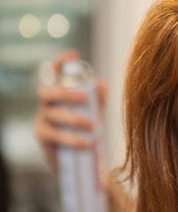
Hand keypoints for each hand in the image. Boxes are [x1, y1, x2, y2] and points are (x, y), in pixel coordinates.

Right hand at [33, 50, 106, 171]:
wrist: (80, 158)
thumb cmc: (87, 129)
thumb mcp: (97, 112)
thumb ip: (100, 98)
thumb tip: (101, 83)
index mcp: (60, 93)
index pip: (54, 73)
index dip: (61, 62)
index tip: (74, 54)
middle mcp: (47, 103)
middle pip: (45, 92)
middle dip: (64, 92)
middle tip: (84, 98)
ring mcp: (42, 119)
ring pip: (51, 113)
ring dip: (73, 118)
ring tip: (92, 127)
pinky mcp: (42, 136)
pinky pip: (54, 134)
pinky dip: (72, 138)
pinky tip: (87, 143)